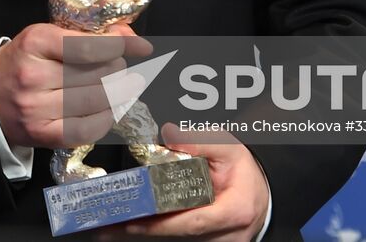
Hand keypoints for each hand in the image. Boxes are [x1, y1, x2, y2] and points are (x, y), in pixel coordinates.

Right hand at [0, 22, 151, 148]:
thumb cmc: (24, 61)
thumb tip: (132, 40)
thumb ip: (89, 34)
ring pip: (95, 101)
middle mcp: (33, 75)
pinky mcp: (41, 133)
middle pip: (96, 74)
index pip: (89, 46)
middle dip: (119, 69)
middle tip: (121, 67)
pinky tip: (110, 109)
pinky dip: (106, 119)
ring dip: (118, 93)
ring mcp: (36, 108)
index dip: (120, 47)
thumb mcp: (49, 36)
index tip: (137, 47)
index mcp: (34, 42)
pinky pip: (86, 130)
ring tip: (123, 86)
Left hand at [99, 123, 267, 239]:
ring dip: (143, 234)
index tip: (134, 222)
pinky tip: (125, 229)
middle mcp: (226, 236)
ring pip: (176, 240)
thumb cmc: (243, 172)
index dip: (162, 223)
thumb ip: (200, 141)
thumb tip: (169, 134)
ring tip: (107, 229)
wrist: (258, 194)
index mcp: (235, 211)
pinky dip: (153, 233)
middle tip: (107, 227)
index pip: (194, 221)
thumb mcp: (229, 148)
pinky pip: (177, 239)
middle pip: (179, 234)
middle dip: (142, 230)